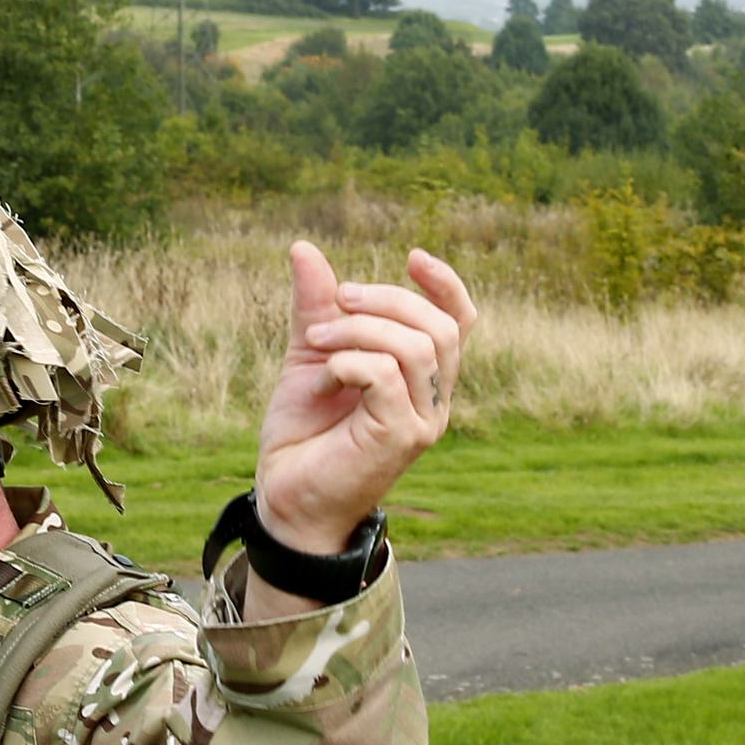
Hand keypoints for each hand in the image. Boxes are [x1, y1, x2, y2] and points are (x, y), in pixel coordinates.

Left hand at [254, 242, 476, 559]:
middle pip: (439, 328)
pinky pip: (386, 376)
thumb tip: (303, 248)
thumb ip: (316, 306)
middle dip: (387, 300)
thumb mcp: (310, 355)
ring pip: (415, 347)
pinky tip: (321, 381)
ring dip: (359, 330)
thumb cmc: (303, 433)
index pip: (460, 323)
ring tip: (318, 342)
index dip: (446, 285)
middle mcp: (434, 401)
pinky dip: (348, 363)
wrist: (284, 496)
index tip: (413, 257)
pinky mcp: (401, 438)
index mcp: (422, 379)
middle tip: (336, 301)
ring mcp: (423, 422)